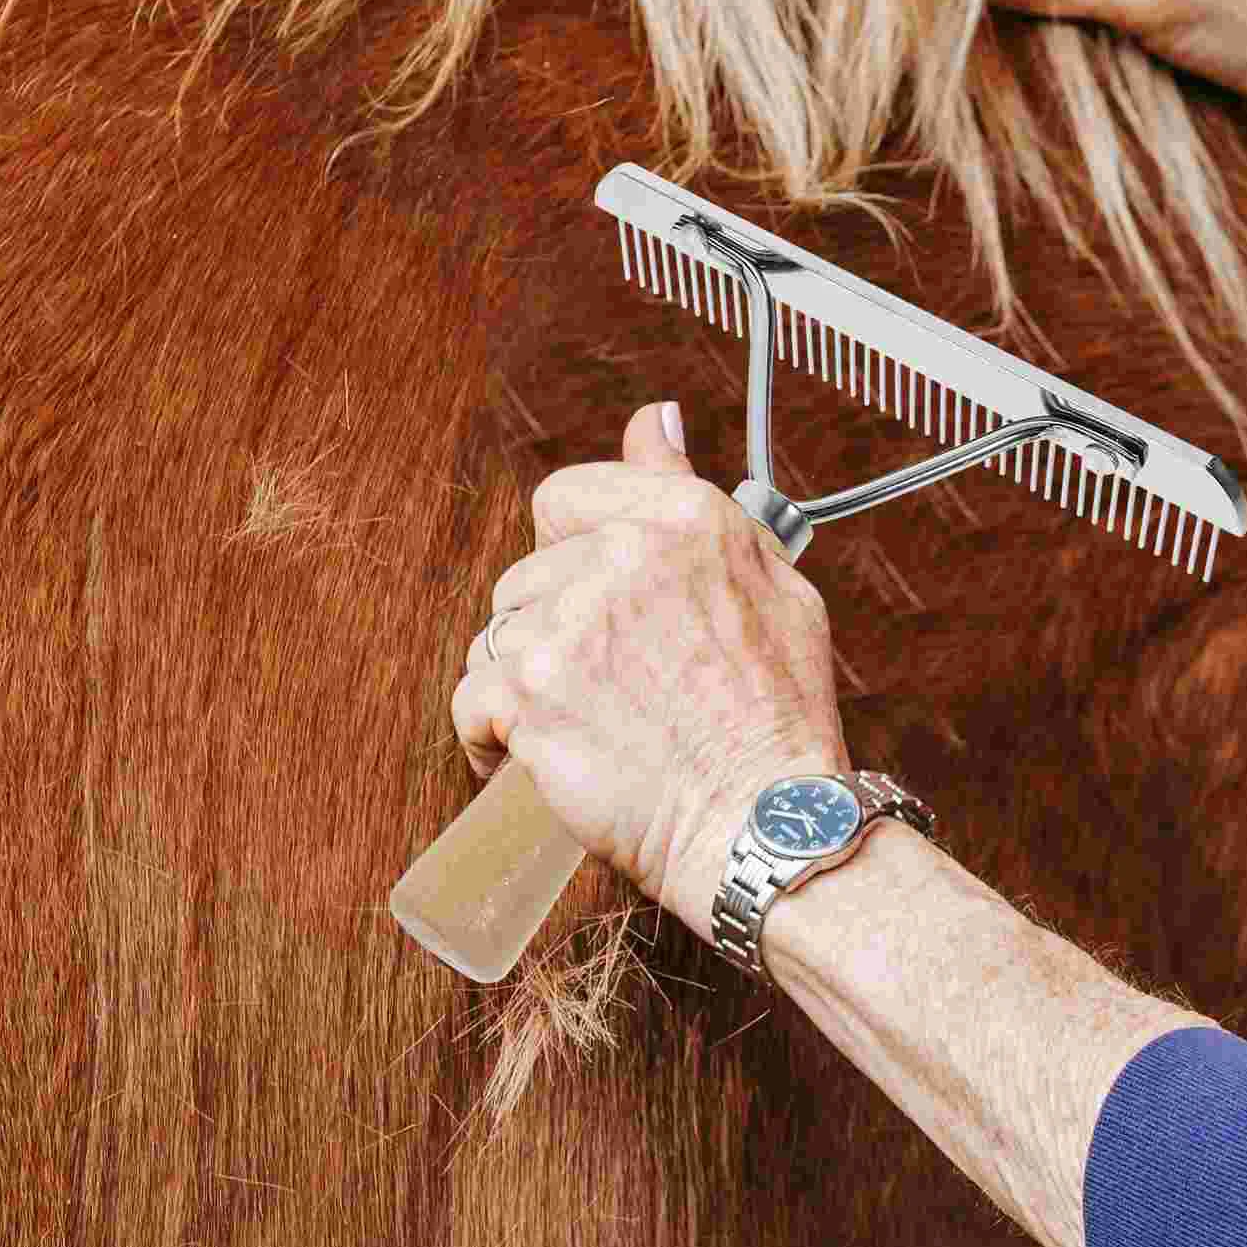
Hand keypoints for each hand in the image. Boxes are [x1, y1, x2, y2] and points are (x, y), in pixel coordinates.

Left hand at [450, 402, 850, 938]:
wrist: (766, 825)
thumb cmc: (777, 720)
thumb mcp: (771, 584)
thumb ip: (697, 492)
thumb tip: (653, 421)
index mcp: (684, 520)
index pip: (567, 498)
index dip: (571, 554)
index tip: (590, 600)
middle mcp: (622, 559)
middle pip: (526, 577)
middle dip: (552, 630)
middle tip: (608, 688)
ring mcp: (568, 627)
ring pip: (494, 639)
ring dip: (523, 686)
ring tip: (583, 729)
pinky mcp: (529, 697)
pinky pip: (470, 702)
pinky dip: (493, 740)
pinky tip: (542, 759)